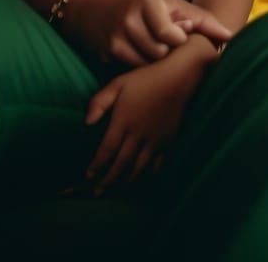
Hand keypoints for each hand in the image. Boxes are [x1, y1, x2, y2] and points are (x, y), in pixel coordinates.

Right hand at [64, 0, 232, 66]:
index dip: (180, 39)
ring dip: (155, 60)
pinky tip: (138, 52)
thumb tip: (230, 36)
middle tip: (164, 40)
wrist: (89, 8)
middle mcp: (130, 20)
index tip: (180, 34)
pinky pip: (133, 70)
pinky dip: (140, 64)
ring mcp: (115, 39)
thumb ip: (200, 19)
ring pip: (149, 64)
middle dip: (168, 50)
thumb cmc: (139, 3)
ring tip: (152, 45)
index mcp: (149, 2)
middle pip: (162, 53)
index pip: (173, 36)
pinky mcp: (106, 55)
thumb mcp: (168, 3)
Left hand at [84, 38, 212, 192]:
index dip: (97, 166)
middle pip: (121, 163)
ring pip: (139, 167)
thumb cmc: (147, 77)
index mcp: (123, 121)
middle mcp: (138, 134)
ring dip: (127, 180)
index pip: (106, 150)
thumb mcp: (119, 83)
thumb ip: (99, 102)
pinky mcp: (170, 138)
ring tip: (119, 189)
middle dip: (108, 180)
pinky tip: (146, 177)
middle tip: (98, 192)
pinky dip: (150, 172)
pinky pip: (159, 161)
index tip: (88, 176)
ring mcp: (156, 138)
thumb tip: (86, 123)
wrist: (180, 75)